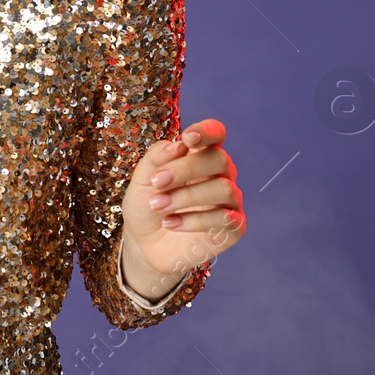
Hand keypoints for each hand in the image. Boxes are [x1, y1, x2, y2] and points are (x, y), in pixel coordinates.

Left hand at [120, 118, 245, 285]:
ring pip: (224, 188)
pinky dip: (195, 220)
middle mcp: (220, 175)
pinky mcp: (233, 228)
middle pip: (219, 159)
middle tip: (157, 182)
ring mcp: (229, 202)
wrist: (144, 243)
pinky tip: (170, 223)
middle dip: (186, 168)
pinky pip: (226, 218)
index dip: (207, 132)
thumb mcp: (141, 179)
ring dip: (186, 196)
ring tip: (157, 206)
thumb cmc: (146, 204)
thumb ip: (157, 158)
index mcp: (199, 155)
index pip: (216, 134)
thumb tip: (179, 145)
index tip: (188, 138)